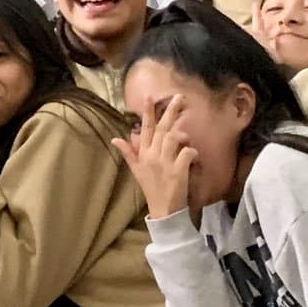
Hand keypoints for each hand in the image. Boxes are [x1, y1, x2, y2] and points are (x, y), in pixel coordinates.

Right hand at [111, 95, 196, 218]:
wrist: (163, 210)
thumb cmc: (151, 188)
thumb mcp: (136, 170)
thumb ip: (128, 152)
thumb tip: (115, 139)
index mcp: (142, 154)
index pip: (145, 129)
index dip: (147, 112)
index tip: (149, 96)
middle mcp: (152, 156)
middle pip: (161, 128)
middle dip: (170, 111)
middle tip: (180, 97)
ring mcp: (165, 163)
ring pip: (173, 138)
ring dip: (183, 135)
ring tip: (186, 138)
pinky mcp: (178, 171)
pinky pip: (187, 153)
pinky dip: (192, 152)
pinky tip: (193, 156)